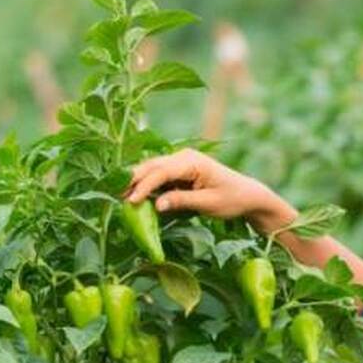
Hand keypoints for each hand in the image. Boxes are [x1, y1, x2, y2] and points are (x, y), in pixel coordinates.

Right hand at [122, 149, 294, 231]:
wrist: (248, 194)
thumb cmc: (232, 199)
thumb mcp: (208, 204)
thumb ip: (182, 201)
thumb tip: (157, 205)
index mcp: (192, 162)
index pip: (161, 172)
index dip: (144, 186)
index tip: (131, 201)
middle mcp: (183, 157)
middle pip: (151, 167)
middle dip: (133, 181)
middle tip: (114, 196)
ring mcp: (180, 163)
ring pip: (152, 171)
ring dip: (137, 183)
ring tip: (119, 198)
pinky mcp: (179, 172)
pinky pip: (158, 178)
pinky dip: (147, 186)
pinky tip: (135, 197)